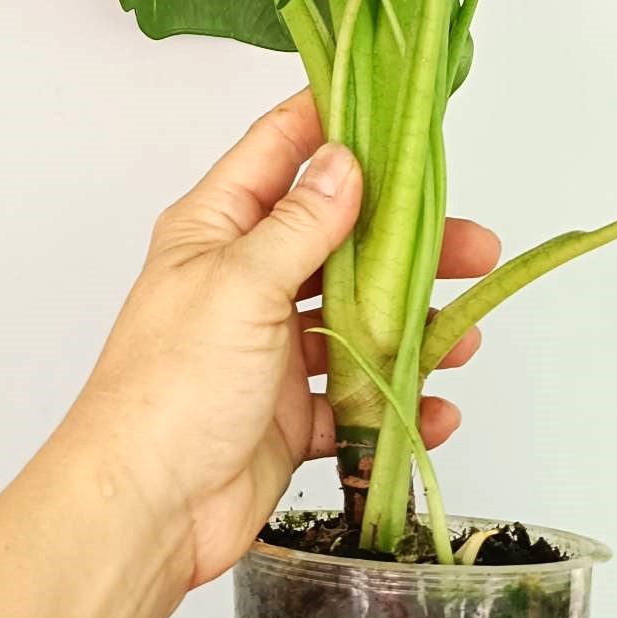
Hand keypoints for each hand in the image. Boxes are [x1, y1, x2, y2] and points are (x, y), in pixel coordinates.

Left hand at [63, 90, 499, 589]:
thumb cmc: (170, 388)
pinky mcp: (284, 411)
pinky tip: (433, 410)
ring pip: (354, 318)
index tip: (393, 106)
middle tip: (471, 242)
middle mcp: (243, 278)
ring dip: (410, 325)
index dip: (332, 121)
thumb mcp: (242, 283)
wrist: (145, 511)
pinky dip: (394, 403)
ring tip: (464, 336)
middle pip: (338, 239)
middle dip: (406, 242)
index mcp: (216, 229)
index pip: (278, 151)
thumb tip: (343, 161)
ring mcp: (266, 347)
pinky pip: (352, 398)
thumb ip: (301, 224)